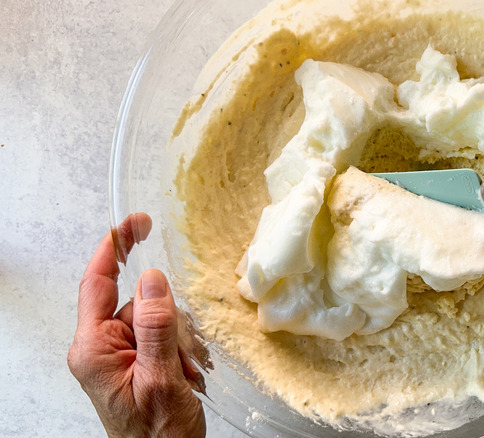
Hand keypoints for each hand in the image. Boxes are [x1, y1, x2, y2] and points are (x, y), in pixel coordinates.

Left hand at [68, 213, 205, 436]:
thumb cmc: (156, 436)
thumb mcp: (161, 378)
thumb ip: (155, 326)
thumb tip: (152, 279)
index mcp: (94, 349)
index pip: (98, 284)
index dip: (115, 248)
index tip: (134, 223)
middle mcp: (101, 347)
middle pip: (138, 303)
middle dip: (170, 321)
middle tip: (184, 353)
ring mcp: (119, 354)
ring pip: (157, 318)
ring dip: (180, 340)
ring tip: (186, 372)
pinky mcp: (136, 361)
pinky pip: (162, 335)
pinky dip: (182, 349)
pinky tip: (187, 373)